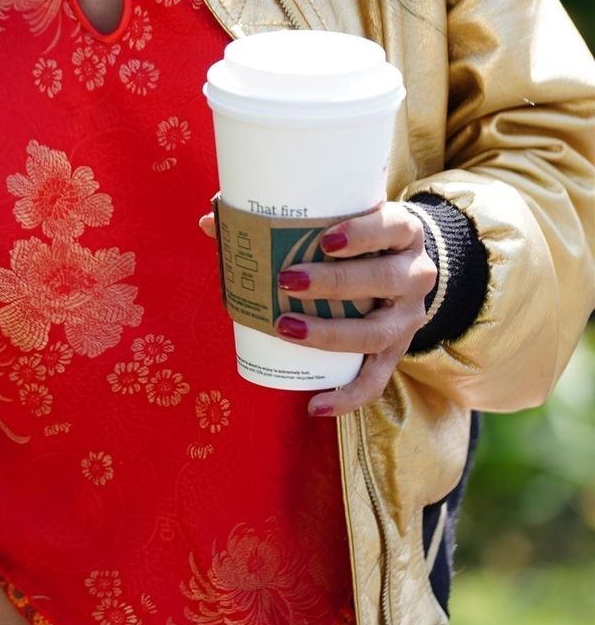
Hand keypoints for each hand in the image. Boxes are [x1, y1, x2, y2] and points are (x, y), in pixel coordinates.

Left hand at [197, 200, 436, 418]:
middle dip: (335, 282)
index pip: (393, 227)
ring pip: (378, 332)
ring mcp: (409, 317)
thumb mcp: (337, 221)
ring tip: (286, 328)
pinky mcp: (397, 352)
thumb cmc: (356, 240)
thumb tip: (209, 222)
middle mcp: (416, 274)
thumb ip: (279, 219)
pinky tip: (315, 405)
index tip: (324, 239)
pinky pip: (377, 381)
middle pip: (384, 279)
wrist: (402, 267)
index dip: (364, 233)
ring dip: (331, 334)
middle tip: (287, 280)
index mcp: (403, 232)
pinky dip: (347, 397)